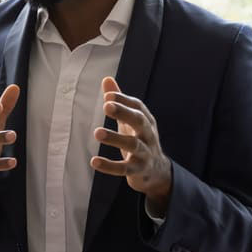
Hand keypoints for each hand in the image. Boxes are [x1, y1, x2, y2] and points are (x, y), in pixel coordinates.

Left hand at [91, 77, 173, 213]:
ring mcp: (145, 153)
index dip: (124, 100)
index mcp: (146, 121)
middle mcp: (148, 135)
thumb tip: (106, 79)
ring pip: (132, 144)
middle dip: (124, 112)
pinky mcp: (138, 170)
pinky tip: (94, 161)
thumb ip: (119, 101)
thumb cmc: (140, 140)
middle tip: (106, 106)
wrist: (157, 172)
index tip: (108, 95)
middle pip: (139, 121)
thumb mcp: (130, 120)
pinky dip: (109, 166)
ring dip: (115, 138)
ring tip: (97, 132)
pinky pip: (124, 168)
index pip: (138, 106)